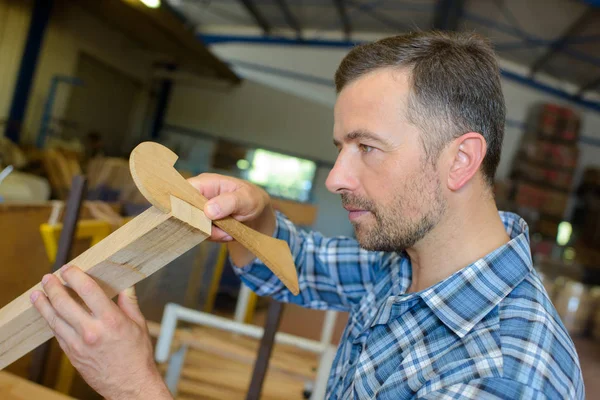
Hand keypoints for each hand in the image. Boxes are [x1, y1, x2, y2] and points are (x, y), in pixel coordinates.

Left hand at [30, 265, 171, 399]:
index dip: (75, 276)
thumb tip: (125, 284)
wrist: (130, 384)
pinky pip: (57, 334)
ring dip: (44, 305)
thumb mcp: (139, 324)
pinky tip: (49, 314)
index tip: (69, 269)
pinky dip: (51, 322)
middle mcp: (92, 331)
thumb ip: (129, 302)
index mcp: (111, 320)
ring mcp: (79, 344)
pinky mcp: (72, 355)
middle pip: (64, 303)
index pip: (87, 290)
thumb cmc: (137, 355)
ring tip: (37, 294)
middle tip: (48, 278)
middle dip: (53, 287)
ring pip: (54, 319)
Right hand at [188, 173, 276, 266]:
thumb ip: (229, 202)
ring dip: (212, 233)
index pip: (182, 192)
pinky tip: (228, 234)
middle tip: (224, 231)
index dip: (182, 206)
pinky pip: (201, 233)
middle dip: (203, 225)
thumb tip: (208, 210)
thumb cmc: (252, 198)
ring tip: (230, 232)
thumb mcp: (246, 198)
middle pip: (185, 213)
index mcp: (205, 183)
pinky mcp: (203, 222)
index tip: (197, 219)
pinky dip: (215, 237)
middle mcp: (198, 196)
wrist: (258, 212)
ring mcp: (199, 210)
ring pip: (194, 226)